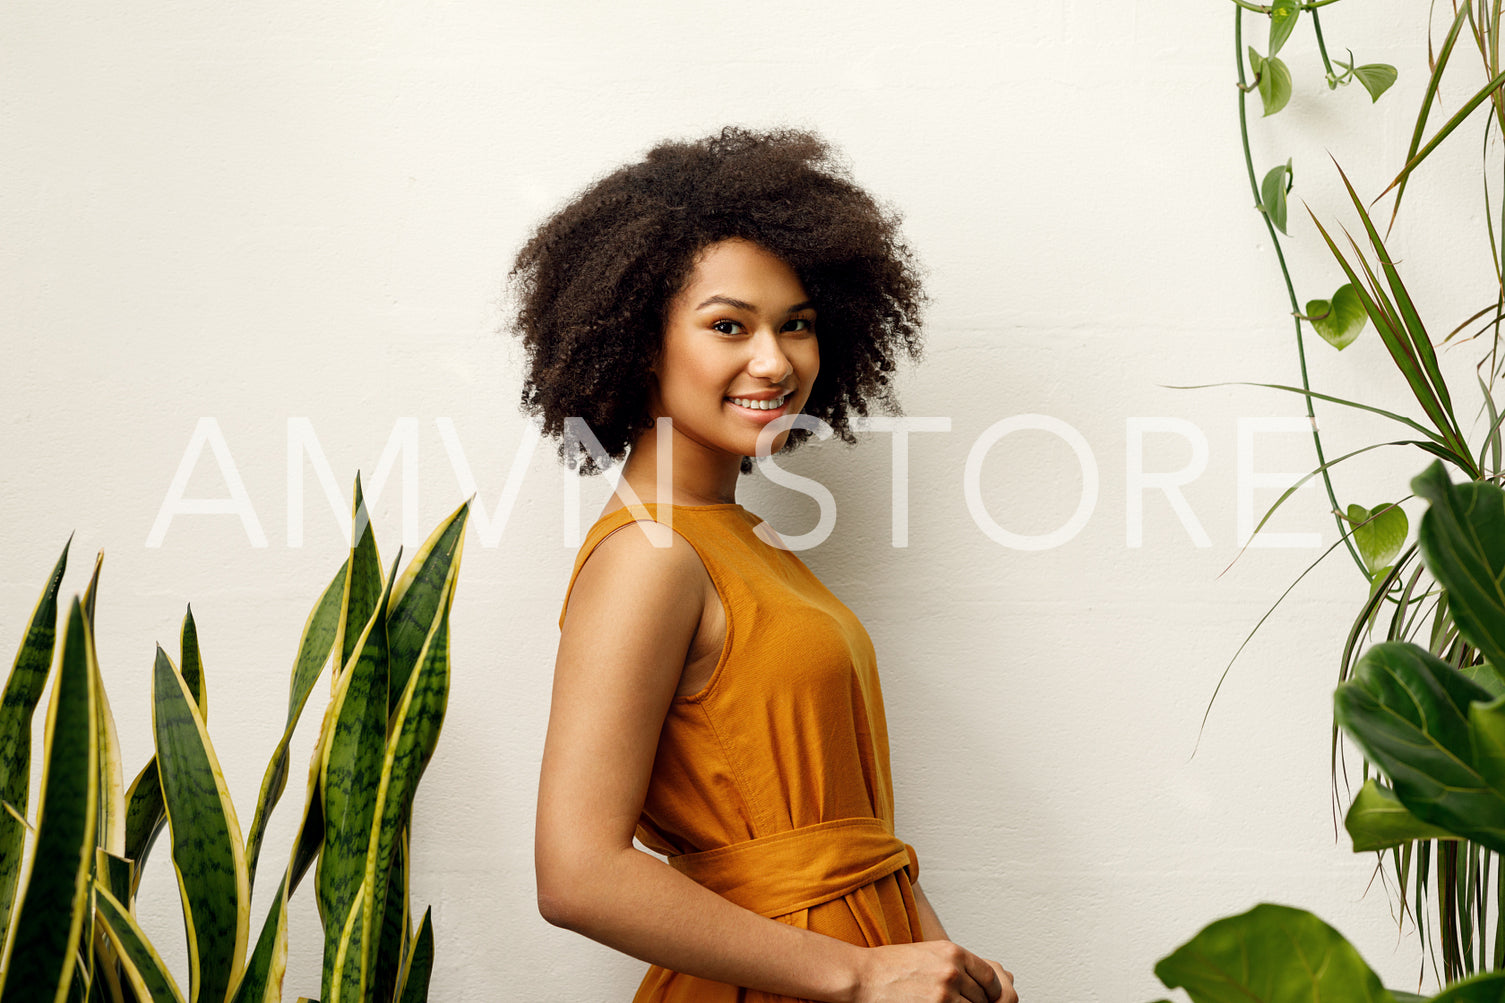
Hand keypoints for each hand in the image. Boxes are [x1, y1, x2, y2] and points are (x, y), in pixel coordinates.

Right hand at [853, 941, 1014, 1002]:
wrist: (864, 977)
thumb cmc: (892, 966)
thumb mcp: (928, 953)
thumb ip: (955, 964)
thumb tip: (980, 980)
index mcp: (953, 952)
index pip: (990, 976)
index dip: (992, 991)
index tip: (989, 997)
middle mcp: (953, 970)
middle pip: (983, 997)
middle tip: (960, 1002)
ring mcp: (945, 992)